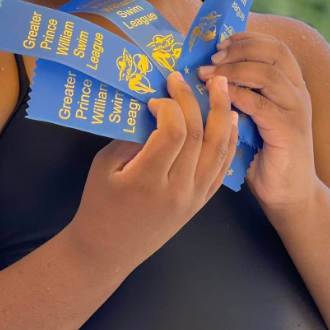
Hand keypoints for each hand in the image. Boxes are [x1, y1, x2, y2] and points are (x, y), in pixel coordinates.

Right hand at [66, 71, 238, 272]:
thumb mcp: (104, 166)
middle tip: (185, 77)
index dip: (169, 107)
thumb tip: (152, 110)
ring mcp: (194, 198)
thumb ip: (129, 138)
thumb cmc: (99, 206)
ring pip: (218, 150)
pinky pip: (222, 169)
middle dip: (194, 100)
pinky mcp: (201, 203)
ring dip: (222, 115)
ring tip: (222, 87)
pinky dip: (229, 142)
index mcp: (148, 180)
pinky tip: (231, 121)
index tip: (154, 100)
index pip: (173, 133)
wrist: (107, 251)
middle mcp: (178, 189)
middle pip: (197, 136)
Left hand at [197, 31, 318, 216]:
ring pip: (267, 73)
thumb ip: (236, 93)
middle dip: (239, 48)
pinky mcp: (288, 130)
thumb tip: (201, 73)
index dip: (246, 38)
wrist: (288, 194)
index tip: (218, 42)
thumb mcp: (249, 115)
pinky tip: (217, 96)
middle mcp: (297, 91)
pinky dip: (236, 95)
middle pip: (274, 51)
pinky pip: (260, 103)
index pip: (273, 45)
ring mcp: (295, 109)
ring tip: (206, 74)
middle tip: (211, 56)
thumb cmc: (263, 154)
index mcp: (289, 83)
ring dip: (233, 68)